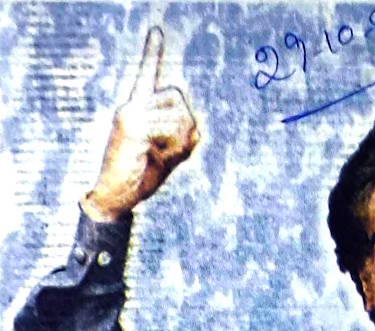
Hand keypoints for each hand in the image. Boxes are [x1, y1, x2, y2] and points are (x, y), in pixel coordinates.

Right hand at [82, 27, 198, 221]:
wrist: (116, 195)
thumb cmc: (143, 175)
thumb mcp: (170, 154)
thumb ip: (183, 136)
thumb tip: (196, 129)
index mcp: (140, 109)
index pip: (148, 76)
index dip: (152, 53)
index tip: (156, 30)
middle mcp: (132, 105)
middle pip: (179, 100)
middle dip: (185, 128)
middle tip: (168, 150)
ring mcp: (130, 112)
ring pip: (178, 116)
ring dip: (179, 141)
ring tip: (158, 155)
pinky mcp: (131, 124)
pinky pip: (168, 129)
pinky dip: (171, 148)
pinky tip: (152, 155)